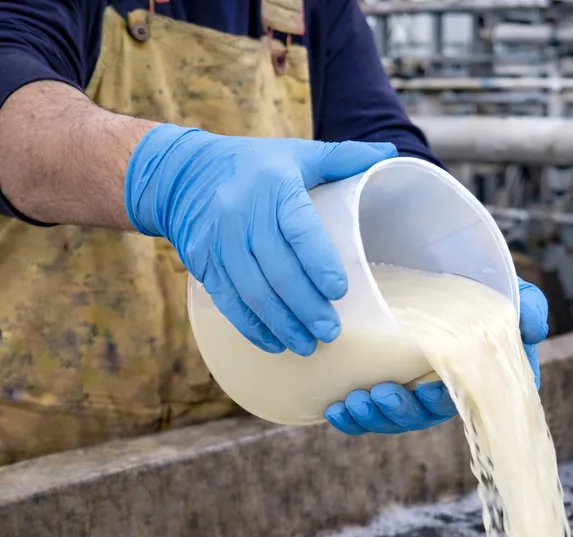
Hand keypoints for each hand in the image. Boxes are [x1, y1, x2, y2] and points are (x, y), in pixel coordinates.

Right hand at [125, 125, 396, 355]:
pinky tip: (274, 344)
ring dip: (282, 325)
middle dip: (306, 308)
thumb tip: (389, 154)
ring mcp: (219, 241)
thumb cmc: (254, 166)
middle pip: (278, 271)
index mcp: (274, 186)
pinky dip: (252, 328)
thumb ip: (342, 158)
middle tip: (331, 332)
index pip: (299, 229)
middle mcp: (243, 214)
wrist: (183, 174)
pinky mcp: (203, 263)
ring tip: (307, 346)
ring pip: (253, 293)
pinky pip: (229, 302)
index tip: (339, 292)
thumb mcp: (295, 153)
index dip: (319, 263)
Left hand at [326, 277, 548, 434]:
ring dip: (375, 417)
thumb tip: (534, 329)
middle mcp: (450, 386)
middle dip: (402, 411)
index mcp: (483, 372)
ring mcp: (415, 388)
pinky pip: (369, 414)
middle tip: (379, 394)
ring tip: (353, 401)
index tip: (427, 389)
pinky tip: (335, 408)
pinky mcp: (384, 383)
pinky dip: (353, 418)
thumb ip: (525, 303)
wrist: (425, 253)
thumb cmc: (471, 272)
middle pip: (429, 414)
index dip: (449, 402)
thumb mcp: (503, 282)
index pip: (475, 401)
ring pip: (397, 417)